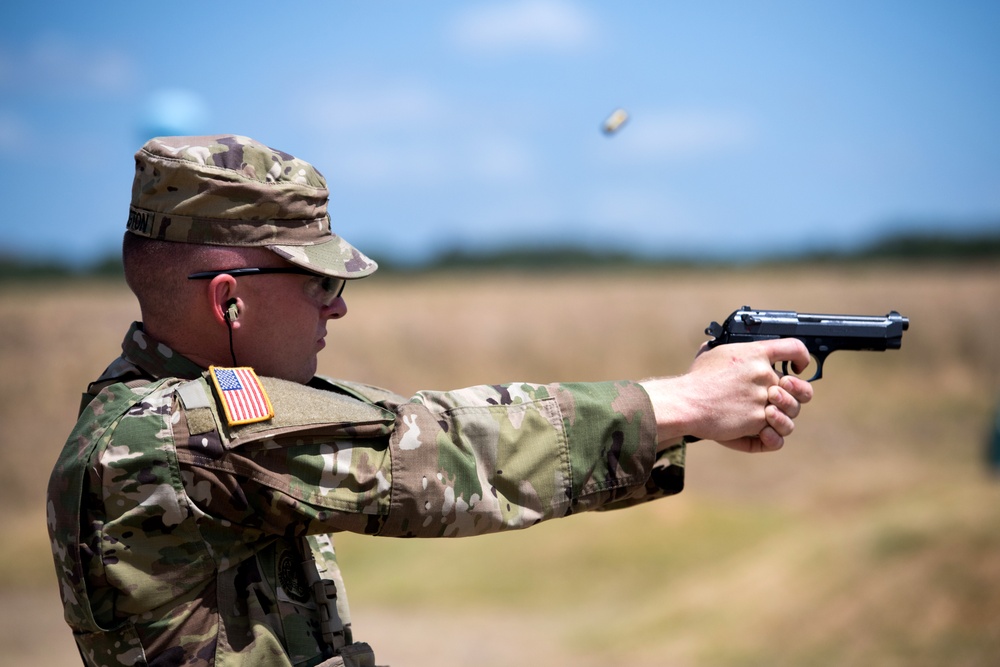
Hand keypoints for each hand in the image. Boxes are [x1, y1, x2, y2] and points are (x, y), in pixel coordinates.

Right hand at [639, 339, 813, 451]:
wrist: (687, 403)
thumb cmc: (696, 380)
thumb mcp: (712, 353)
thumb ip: (730, 349)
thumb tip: (728, 344)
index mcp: (755, 353)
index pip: (794, 348)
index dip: (803, 357)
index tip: (798, 366)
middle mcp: (764, 375)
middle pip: (800, 387)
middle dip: (795, 395)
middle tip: (779, 398)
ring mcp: (764, 399)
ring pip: (793, 412)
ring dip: (783, 417)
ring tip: (768, 416)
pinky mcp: (758, 421)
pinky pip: (779, 434)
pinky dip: (773, 437)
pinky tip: (765, 433)